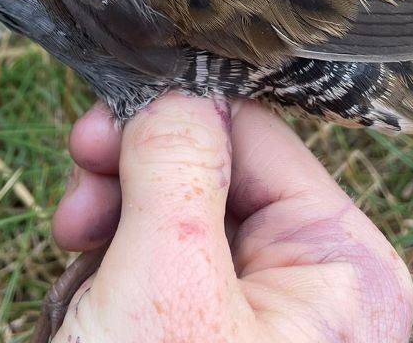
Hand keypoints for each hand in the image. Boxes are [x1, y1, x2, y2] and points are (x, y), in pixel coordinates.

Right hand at [50, 95, 412, 342]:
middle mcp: (310, 288)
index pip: (256, 137)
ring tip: (80, 307)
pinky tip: (83, 331)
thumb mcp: (165, 280)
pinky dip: (105, 296)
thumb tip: (175, 94)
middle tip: (72, 214)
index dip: (170, 122)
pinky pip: (148, 282)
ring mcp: (255, 325)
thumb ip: (175, 166)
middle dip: (130, 195)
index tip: (93, 132)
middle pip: (208, 180)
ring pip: (166, 229)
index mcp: (340, 263)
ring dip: (106, 254)